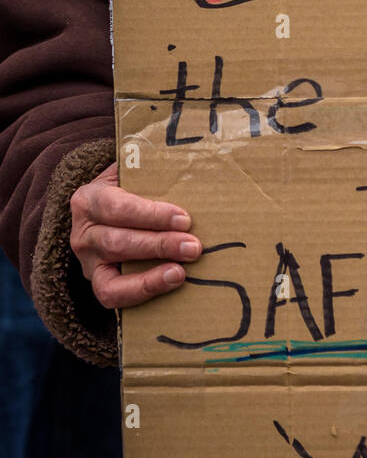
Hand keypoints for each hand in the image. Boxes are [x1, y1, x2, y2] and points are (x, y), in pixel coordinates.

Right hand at [70, 161, 201, 308]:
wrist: (108, 212)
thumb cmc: (131, 190)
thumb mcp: (133, 174)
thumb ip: (153, 169)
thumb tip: (192, 161)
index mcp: (89, 199)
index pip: (117, 208)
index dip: (151, 215)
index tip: (184, 218)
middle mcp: (83, 233)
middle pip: (118, 242)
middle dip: (159, 245)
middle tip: (193, 247)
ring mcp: (87, 262)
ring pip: (112, 274)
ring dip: (151, 275)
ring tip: (181, 272)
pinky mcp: (98, 283)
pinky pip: (113, 296)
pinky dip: (142, 292)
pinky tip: (168, 283)